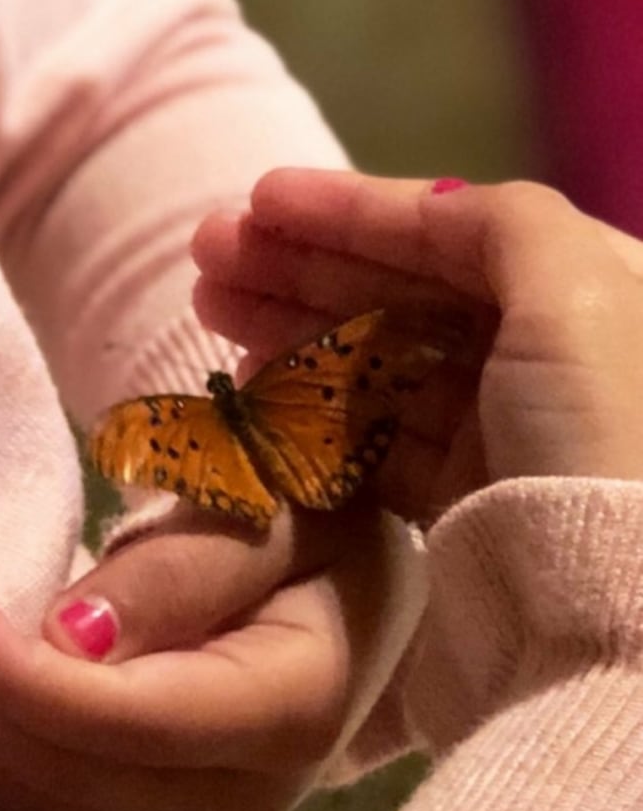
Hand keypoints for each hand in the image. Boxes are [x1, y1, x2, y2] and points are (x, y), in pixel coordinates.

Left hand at [0, 500, 417, 810]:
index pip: (128, 722)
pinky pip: (23, 793)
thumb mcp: (280, 514)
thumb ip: (190, 572)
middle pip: (58, 767)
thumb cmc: (326, 525)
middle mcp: (237, 793)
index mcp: (289, 710)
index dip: (13, 675)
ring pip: (25, 792)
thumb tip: (67, 640)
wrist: (355, 589)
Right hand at [193, 171, 642, 506]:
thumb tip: (422, 209)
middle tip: (208, 254)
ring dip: (295, 329)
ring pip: (382, 363)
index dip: (351, 209)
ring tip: (210, 308)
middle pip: (407, 292)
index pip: (453, 232)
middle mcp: (550, 355)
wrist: (618, 611)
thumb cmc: (602, 433)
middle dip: (303, 266)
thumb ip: (502, 221)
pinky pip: (378, 436)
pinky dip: (316, 408)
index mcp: (593, 291)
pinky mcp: (468, 499)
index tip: (256, 199)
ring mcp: (506, 430)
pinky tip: (255, 387)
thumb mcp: (578, 293)